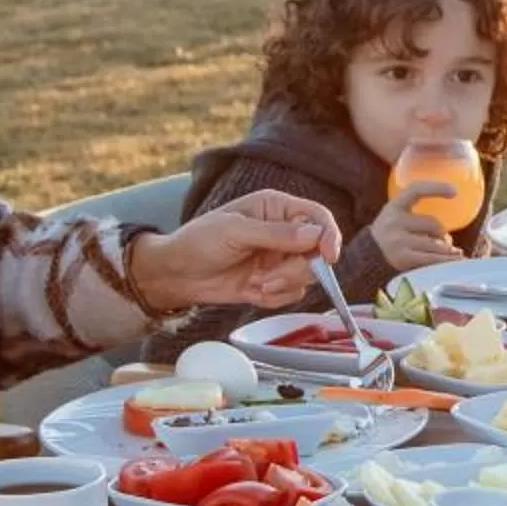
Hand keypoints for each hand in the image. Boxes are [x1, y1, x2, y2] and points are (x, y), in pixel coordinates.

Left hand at [128, 191, 340, 312]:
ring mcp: (281, 259)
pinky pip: (292, 294)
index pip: (318, 218)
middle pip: (318, 252)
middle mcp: (285, 232)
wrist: (177, 274)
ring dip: (283, 284)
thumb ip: (276, 234)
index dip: (329, 236)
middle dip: (297, 269)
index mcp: (277, 208)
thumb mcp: (235, 231)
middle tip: (269, 279)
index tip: (328, 256)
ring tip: (256, 284)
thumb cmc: (198, 241)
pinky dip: (275, 297)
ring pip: (308, 276)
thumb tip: (315, 235)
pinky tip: (253, 291)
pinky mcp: (275, 282)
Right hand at [369, 183, 460, 272]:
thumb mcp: (396, 217)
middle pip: (433, 224)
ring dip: (446, 249)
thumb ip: (417, 215)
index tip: (454, 191)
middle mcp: (395, 222)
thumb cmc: (390, 236)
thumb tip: (450, 229)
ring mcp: (398, 241)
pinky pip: (433, 258)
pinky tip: (457, 259)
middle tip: (445, 241)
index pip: (416, 190)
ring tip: (448, 253)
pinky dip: (448, 259)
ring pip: (436, 243)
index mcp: (394, 206)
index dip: (436, 188)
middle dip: (443, 233)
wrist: (366, 260)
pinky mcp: (403, 258)